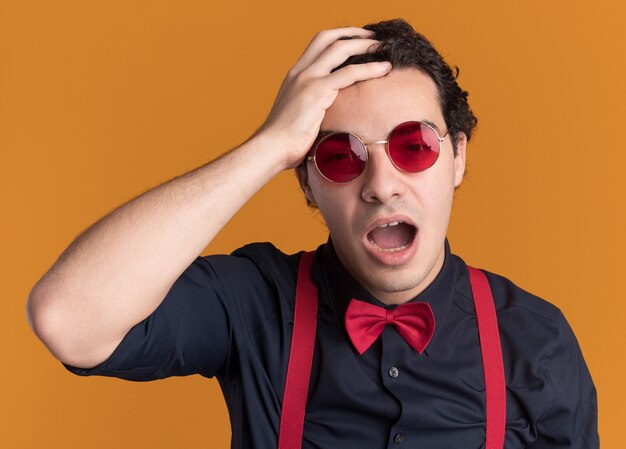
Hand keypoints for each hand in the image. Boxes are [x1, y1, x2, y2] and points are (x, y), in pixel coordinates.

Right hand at [255, 27, 392, 168]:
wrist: (272, 148)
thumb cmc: (285, 141)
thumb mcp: (299, 116)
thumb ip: (312, 107)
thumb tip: (329, 116)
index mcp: (295, 76)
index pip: (318, 44)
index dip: (340, 37)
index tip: (358, 41)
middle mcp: (300, 72)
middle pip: (328, 38)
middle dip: (354, 34)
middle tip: (373, 38)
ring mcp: (307, 79)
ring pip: (340, 49)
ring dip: (365, 46)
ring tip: (383, 48)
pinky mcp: (316, 91)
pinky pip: (349, 73)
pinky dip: (370, 68)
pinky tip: (384, 68)